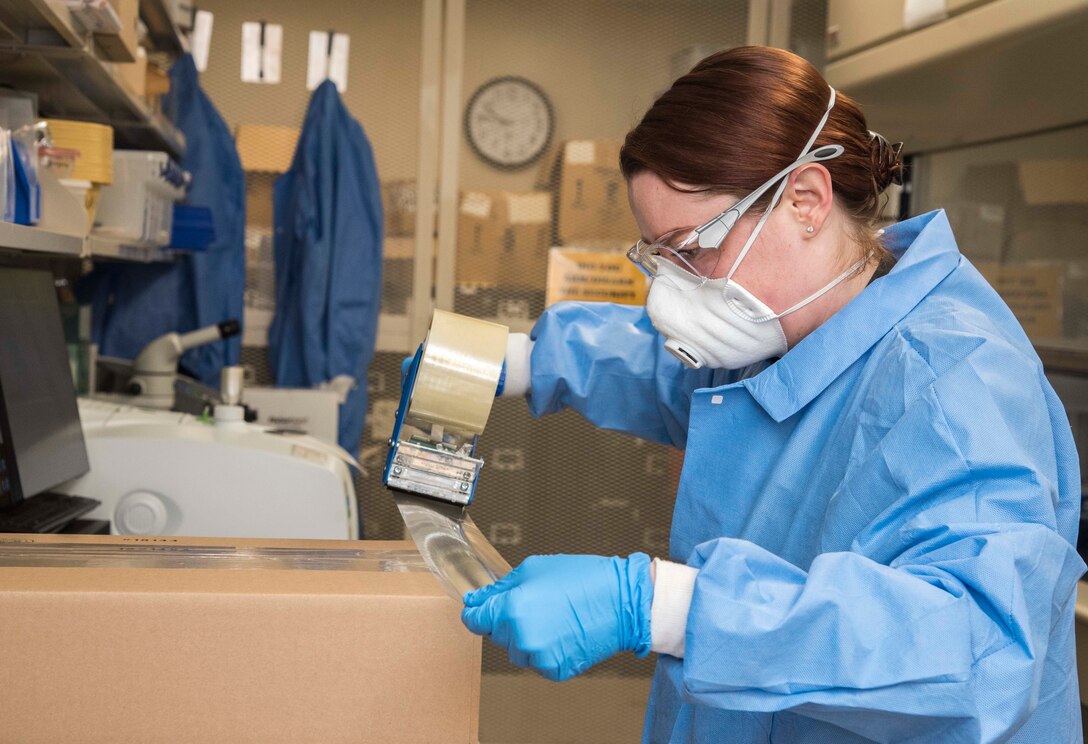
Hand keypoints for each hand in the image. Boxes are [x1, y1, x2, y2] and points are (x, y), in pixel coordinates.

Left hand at [461, 553, 652, 680]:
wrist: (623, 602)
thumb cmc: (583, 579)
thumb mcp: (534, 569)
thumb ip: (501, 587)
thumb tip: (478, 600)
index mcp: (512, 610)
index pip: (474, 620)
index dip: (478, 611)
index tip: (483, 608)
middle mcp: (522, 638)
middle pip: (496, 634)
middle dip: (508, 619)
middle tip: (537, 603)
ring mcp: (539, 657)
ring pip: (516, 650)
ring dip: (526, 636)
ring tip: (552, 617)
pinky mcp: (556, 670)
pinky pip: (537, 661)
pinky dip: (545, 649)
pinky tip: (563, 632)